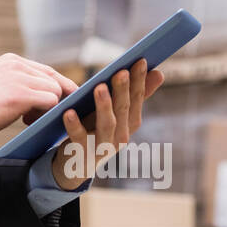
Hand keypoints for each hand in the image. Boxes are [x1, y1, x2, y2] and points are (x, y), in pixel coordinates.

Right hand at [0, 53, 77, 140]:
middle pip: (54, 79)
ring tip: (29, 119)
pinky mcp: (21, 94)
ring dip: (49, 108)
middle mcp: (16, 65)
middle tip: (45, 115)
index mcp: (11, 60)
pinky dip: (46, 114)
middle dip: (57, 98)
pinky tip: (28, 122)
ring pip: (54, 91)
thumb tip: (44, 94)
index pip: (45, 71)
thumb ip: (17, 83)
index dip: (57, 86)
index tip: (64, 99)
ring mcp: (19, 78)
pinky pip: (50, 101)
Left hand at [49, 58, 164, 190]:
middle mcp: (121, 137)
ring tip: (99, 87)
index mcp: (129, 124)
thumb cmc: (95, 130)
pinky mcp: (82, 155)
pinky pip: (79, 139)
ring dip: (104, 106)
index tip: (140, 61)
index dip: (139, 81)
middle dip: (123, 90)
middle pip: (123, 110)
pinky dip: (74, 126)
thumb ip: (134, 95)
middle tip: (121, 71)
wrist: (75, 165)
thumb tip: (158, 73)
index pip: (137, 100)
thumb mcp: (114, 113)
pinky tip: (68, 112)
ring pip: (107, 125)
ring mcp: (102, 148)